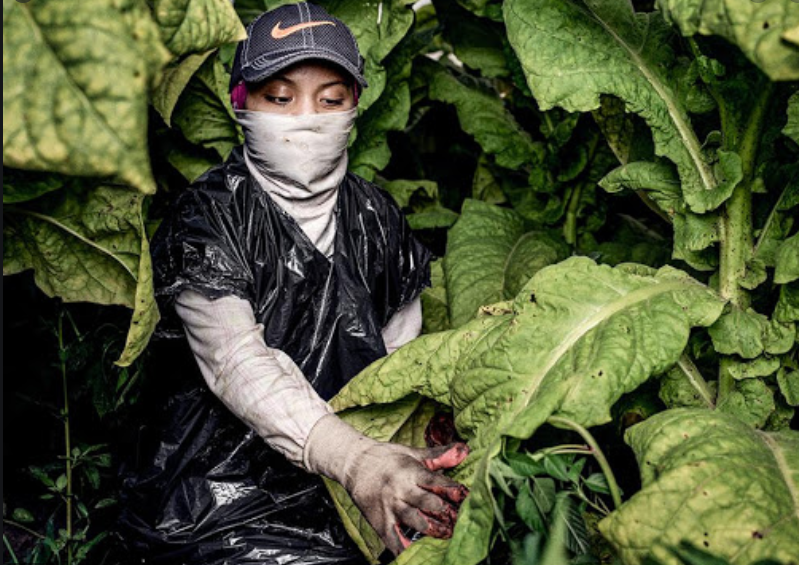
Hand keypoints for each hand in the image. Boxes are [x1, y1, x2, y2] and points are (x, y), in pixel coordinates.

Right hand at [304, 414, 468, 554]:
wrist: (353, 462)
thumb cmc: (386, 457)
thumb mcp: (412, 453)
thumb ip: (439, 455)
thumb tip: (465, 449)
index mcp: (410, 472)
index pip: (435, 481)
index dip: (452, 489)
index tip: (466, 496)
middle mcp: (400, 490)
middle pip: (426, 503)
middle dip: (445, 512)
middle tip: (460, 520)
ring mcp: (389, 507)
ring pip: (413, 521)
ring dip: (432, 529)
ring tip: (446, 536)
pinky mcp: (379, 522)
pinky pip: (393, 539)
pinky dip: (405, 548)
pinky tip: (416, 554)